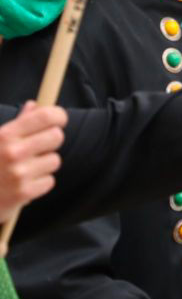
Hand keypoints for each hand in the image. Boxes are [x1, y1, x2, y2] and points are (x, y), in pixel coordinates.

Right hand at [0, 101, 66, 222]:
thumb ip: (17, 123)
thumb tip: (34, 105)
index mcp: (5, 135)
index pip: (46, 116)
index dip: (58, 116)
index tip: (59, 120)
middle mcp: (13, 152)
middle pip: (56, 136)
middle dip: (51, 141)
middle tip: (39, 148)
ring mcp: (19, 173)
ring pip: (54, 160)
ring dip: (44, 165)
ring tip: (26, 169)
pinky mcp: (23, 193)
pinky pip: (49, 181)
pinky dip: (39, 183)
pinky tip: (23, 184)